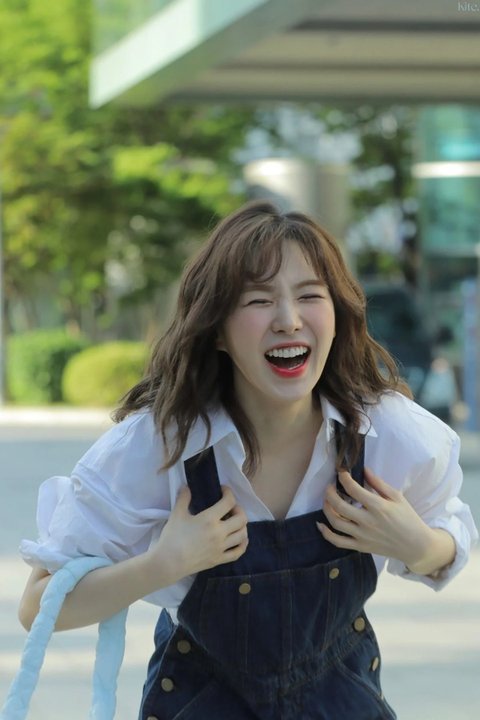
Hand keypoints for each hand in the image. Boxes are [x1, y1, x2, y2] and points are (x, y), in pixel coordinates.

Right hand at [147, 485, 248, 584]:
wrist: (169, 562)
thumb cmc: (173, 537)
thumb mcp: (177, 514)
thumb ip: (183, 498)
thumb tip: (187, 487)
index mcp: (209, 519)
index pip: (228, 502)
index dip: (229, 493)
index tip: (223, 490)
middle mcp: (219, 532)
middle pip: (241, 518)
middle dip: (239, 509)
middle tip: (230, 508)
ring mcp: (221, 547)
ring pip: (243, 535)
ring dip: (242, 526)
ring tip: (234, 523)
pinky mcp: (220, 559)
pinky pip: (238, 552)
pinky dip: (243, 544)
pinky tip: (240, 539)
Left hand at [317, 468, 439, 570]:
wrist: (416, 545)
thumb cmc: (408, 518)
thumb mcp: (397, 497)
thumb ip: (378, 483)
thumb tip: (363, 469)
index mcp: (378, 507)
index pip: (353, 489)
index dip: (344, 478)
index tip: (341, 472)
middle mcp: (367, 521)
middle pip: (339, 505)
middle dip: (330, 492)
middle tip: (330, 486)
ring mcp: (362, 536)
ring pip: (336, 522)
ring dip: (327, 508)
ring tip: (327, 500)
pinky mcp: (360, 547)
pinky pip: (338, 541)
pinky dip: (326, 533)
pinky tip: (321, 524)